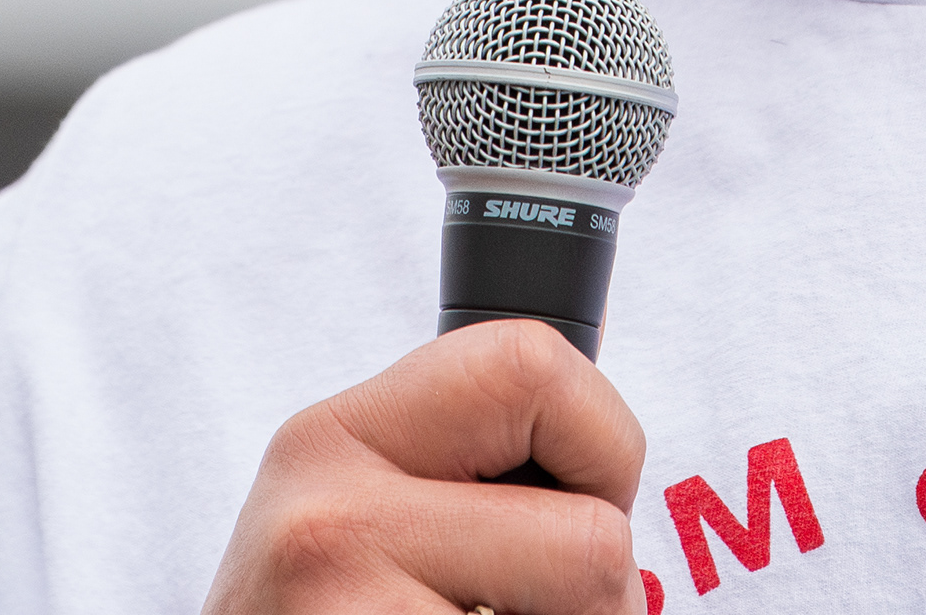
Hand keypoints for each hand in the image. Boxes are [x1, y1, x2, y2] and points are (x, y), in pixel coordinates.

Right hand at [205, 321, 650, 613]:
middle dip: (598, 589)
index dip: (602, 444)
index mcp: (331, 437)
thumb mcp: (364, 500)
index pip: (531, 366)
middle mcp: (325, 519)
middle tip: (524, 603)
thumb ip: (467, 432)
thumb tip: (594, 338)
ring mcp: (340, 611)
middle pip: (590, 536)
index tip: (579, 501)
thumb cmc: (322, 611)